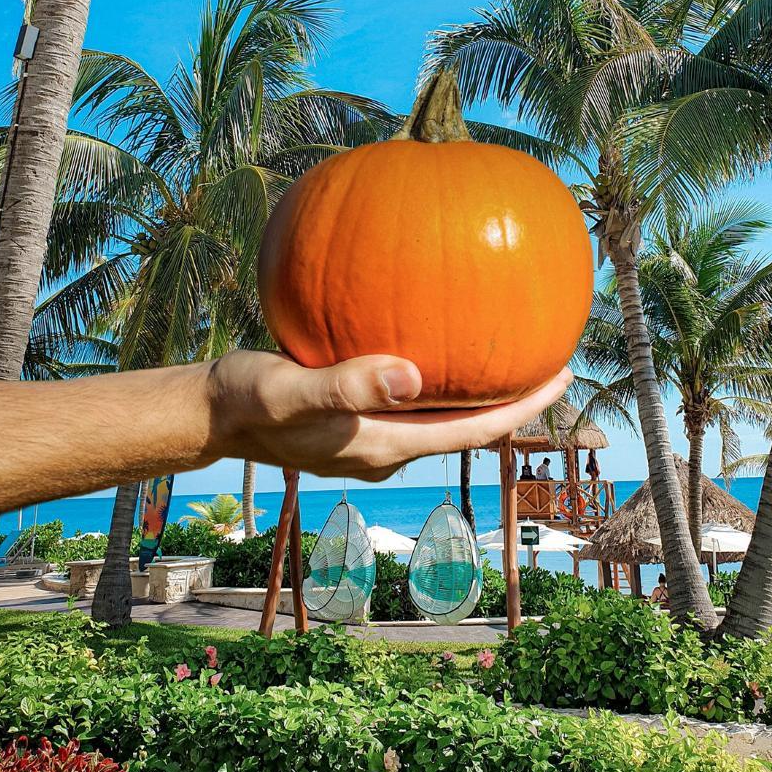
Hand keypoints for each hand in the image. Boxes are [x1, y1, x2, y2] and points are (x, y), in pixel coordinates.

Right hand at [206, 350, 571, 480]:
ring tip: (512, 342)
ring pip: (443, 408)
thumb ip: (344, 387)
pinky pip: (411, 389)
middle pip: (468, 423)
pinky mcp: (357, 408)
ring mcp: (373, 429)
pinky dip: (439, 367)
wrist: (209, 411)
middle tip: (554, 354)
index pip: (472, 431)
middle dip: (514, 396)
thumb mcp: (289, 391)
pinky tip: (438, 326)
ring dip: (479, 383)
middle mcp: (387, 443)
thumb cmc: (245, 401)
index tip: (561, 375)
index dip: (521, 407)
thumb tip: (411, 377)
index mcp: (383, 446)